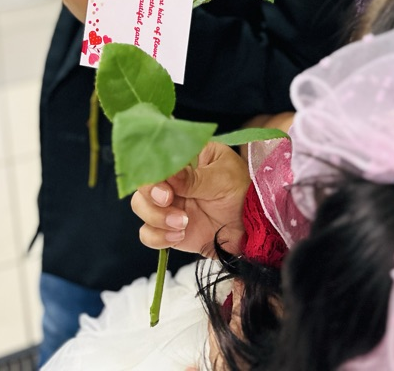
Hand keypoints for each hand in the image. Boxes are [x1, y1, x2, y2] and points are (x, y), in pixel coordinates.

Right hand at [131, 141, 249, 256]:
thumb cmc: (243, 193)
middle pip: (143, 182)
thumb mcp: (222, 179)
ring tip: (182, 223)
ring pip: (141, 207)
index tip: (165, 184)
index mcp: (187, 157)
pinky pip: (148, 233)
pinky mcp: (169, 228)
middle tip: (169, 202)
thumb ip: (194, 178)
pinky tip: (179, 236)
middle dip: (151, 195)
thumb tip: (168, 174)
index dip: (154, 170)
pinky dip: (158, 237)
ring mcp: (170, 204)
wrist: (252, 228)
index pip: (158, 157)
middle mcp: (174, 179)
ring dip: (156, 217)